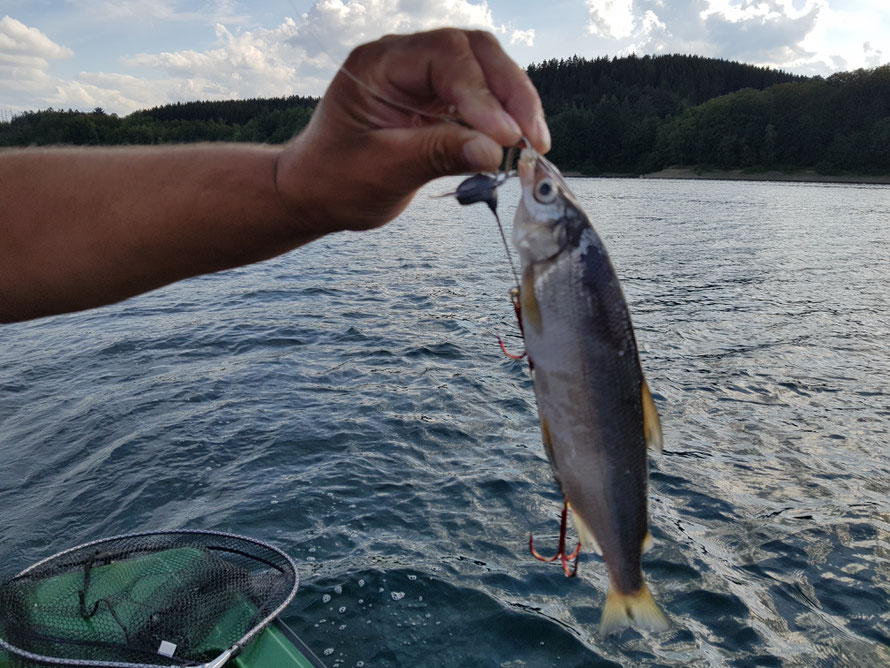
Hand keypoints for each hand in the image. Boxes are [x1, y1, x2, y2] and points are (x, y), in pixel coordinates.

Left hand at [275, 29, 549, 233]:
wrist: (317, 191)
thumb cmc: (337, 179)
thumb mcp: (384, 171)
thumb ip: (437, 154)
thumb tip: (494, 152)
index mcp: (378, 64)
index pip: (443, 58)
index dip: (480, 95)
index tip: (504, 137)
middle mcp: (404, 59)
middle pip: (474, 51)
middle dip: (510, 92)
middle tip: (533, 139)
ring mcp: (424, 76)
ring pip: (486, 68)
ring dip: (515, 103)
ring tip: (534, 144)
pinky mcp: (440, 99)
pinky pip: (483, 96)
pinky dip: (505, 117)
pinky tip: (519, 143)